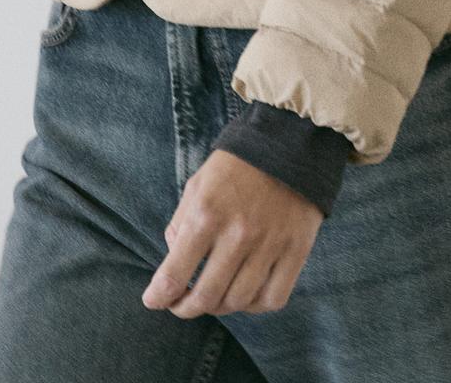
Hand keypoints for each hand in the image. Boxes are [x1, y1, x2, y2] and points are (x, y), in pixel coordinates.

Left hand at [142, 148, 323, 316]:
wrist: (290, 142)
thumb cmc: (236, 165)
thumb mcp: (197, 185)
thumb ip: (180, 226)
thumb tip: (175, 266)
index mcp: (206, 214)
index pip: (173, 276)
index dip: (158, 297)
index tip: (154, 300)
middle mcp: (237, 234)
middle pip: (205, 298)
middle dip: (185, 308)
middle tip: (181, 304)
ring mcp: (269, 244)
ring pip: (238, 302)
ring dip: (220, 307)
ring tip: (214, 296)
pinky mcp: (296, 250)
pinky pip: (273, 298)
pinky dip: (256, 305)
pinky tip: (247, 292)